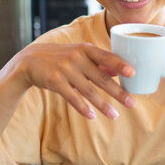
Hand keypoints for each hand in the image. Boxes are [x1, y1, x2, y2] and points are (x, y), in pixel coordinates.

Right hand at [16, 42, 135, 118]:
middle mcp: (76, 58)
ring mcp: (65, 69)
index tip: (133, 73)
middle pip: (101, 78)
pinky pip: (72, 97)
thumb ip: (98, 61)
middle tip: (132, 103)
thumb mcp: (79, 53)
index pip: (106, 56)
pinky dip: (83, 108)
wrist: (30, 60)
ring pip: (89, 91)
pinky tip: (92, 116)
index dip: (120, 65)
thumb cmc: (61, 57)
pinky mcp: (55, 81)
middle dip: (118, 92)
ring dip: (103, 105)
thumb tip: (120, 70)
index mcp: (85, 48)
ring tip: (115, 115)